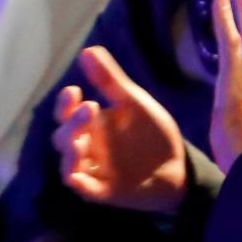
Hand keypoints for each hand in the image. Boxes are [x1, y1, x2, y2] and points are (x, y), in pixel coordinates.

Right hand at [52, 46, 189, 213]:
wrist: (177, 167)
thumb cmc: (152, 133)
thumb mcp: (133, 103)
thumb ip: (110, 80)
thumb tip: (87, 50)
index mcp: (90, 125)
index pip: (66, 113)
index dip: (64, 103)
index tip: (74, 91)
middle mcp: (86, 147)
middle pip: (63, 137)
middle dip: (72, 124)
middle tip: (91, 109)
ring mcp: (92, 170)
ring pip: (68, 163)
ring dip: (70, 151)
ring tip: (82, 140)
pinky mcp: (102, 191)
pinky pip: (82, 187)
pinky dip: (76, 180)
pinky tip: (76, 173)